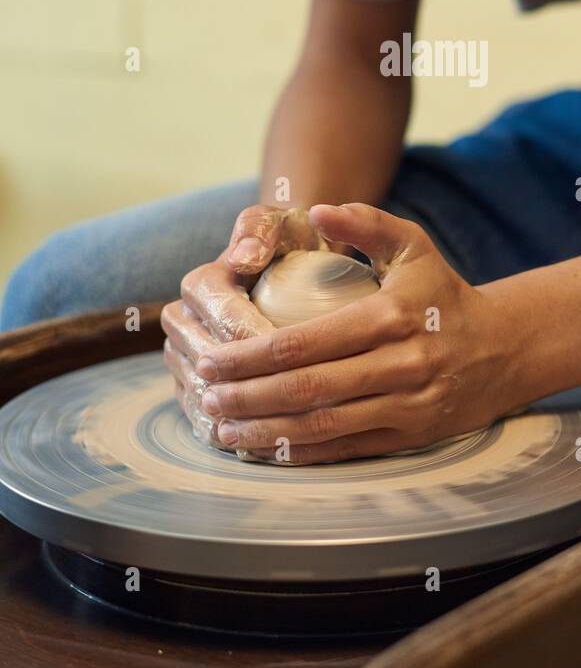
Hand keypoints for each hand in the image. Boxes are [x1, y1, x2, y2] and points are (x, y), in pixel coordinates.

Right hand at [161, 205, 334, 452]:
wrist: (285, 258)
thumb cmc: (289, 239)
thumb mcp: (280, 222)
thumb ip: (261, 229)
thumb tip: (243, 255)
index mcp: (200, 286)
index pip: (226, 324)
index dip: (262, 344)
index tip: (310, 357)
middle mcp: (182, 323)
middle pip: (209, 368)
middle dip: (252, 388)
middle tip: (305, 405)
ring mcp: (183, 359)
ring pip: (202, 399)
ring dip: (239, 418)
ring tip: (286, 430)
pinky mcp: (191, 387)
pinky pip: (205, 419)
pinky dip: (233, 434)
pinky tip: (270, 444)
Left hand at [190, 203, 529, 462]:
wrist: (504, 349)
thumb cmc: (443, 295)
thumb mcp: (413, 247)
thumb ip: (366, 223)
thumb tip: (317, 209)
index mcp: (390, 316)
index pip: (305, 343)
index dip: (251, 356)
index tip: (213, 359)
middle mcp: (399, 366)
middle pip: (305, 389)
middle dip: (247, 396)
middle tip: (206, 395)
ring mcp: (405, 406)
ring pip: (321, 426)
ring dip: (265, 432)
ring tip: (222, 428)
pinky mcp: (408, 437)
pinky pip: (344, 449)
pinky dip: (300, 453)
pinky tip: (265, 448)